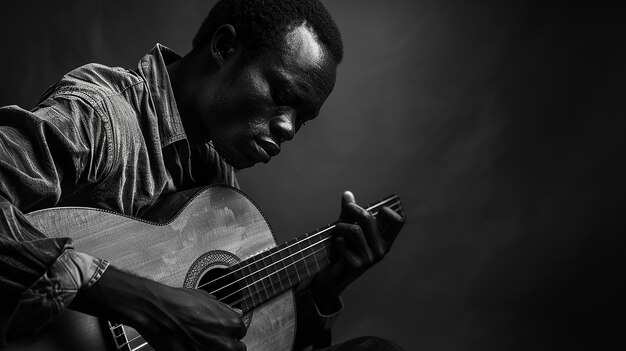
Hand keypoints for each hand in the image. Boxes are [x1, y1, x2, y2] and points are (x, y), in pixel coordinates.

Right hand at [136, 284, 246, 350]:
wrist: (157, 310)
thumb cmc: (178, 302)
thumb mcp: (206, 299)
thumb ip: (224, 309)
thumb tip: (236, 312)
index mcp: (230, 323)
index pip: (241, 332)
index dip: (230, 330)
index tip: (222, 329)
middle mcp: (224, 341)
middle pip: (236, 349)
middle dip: (227, 343)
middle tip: (213, 338)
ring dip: (216, 349)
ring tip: (201, 341)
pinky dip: (199, 350)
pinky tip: (192, 345)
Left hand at [310, 191, 404, 308]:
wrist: (334, 276)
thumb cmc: (344, 248)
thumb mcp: (348, 227)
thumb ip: (349, 212)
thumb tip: (347, 194)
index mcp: (384, 239)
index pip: (398, 221)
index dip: (389, 212)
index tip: (377, 210)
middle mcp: (381, 250)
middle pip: (366, 218)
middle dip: (350, 210)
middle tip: (343, 212)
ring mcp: (369, 259)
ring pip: (353, 230)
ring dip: (339, 227)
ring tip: (336, 231)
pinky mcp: (356, 266)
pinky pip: (343, 243)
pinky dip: (336, 240)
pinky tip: (337, 245)